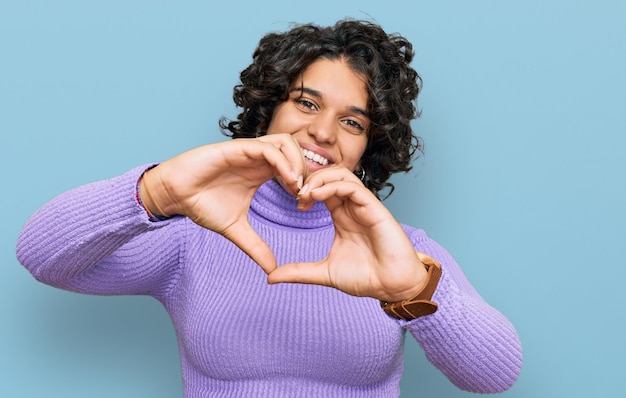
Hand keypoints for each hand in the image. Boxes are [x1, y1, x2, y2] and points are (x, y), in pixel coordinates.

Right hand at [140, 134, 305, 273]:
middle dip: (307, 171)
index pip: (294, 167)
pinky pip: (267, 148)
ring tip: (297, 188)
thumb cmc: (202, 204)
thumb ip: (256, 246)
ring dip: (297, 163)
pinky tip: (286, 181)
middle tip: (305, 196)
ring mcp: (248, 151)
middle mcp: (258, 159)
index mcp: (261, 172)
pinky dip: (283, 162)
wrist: (175, 195)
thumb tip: (272, 269)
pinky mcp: (237, 148)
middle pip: (296, 150)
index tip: (304, 206)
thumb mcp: (236, 229)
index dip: (305, 184)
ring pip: (286, 143)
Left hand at [267, 167, 427, 301]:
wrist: (392, 287)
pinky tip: (317, 196)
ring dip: (320, 179)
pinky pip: (353, 187)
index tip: (295, 203)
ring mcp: (364, 206)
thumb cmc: (366, 278)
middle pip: (330, 176)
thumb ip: (299, 272)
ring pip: (341, 175)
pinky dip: (333, 186)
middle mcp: (353, 207)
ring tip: (304, 193)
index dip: (306, 190)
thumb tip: (270, 277)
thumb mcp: (324, 273)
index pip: (322, 190)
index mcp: (342, 216)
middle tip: (296, 194)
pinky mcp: (375, 209)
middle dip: (310, 180)